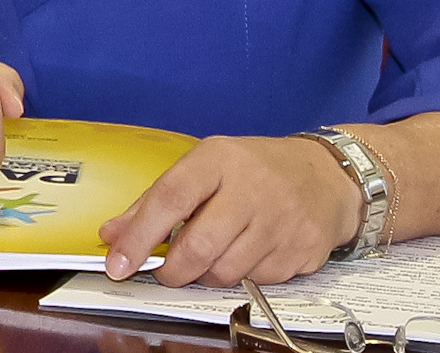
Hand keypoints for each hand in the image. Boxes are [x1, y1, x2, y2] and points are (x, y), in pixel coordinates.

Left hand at [99, 134, 360, 285]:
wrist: (326, 177)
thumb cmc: (254, 170)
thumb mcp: (205, 167)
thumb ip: (156, 200)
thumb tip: (112, 235)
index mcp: (219, 159)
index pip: (171, 197)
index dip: (140, 234)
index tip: (118, 261)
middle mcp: (252, 189)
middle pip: (200, 246)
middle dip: (173, 270)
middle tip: (166, 272)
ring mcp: (281, 222)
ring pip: (226, 271)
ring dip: (207, 274)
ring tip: (210, 256)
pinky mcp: (303, 251)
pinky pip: (257, 280)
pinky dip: (243, 276)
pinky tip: (247, 254)